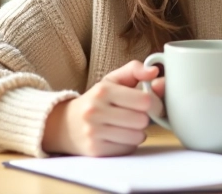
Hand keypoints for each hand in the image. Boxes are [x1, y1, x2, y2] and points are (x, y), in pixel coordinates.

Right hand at [42, 60, 164, 156]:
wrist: (67, 124)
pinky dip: (127, 144)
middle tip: (134, 115)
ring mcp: (93, 132)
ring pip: (137, 137)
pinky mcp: (95, 150)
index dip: (154, 103)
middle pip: (142, 120)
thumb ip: (135, 71)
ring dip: (137, 132)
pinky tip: (118, 137)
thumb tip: (154, 71)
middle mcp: (95, 110)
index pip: (144, 100)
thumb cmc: (97, 100)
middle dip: (143, 118)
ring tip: (126, 126)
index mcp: (103, 90)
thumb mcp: (112, 80)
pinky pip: (127, 149)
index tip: (150, 104)